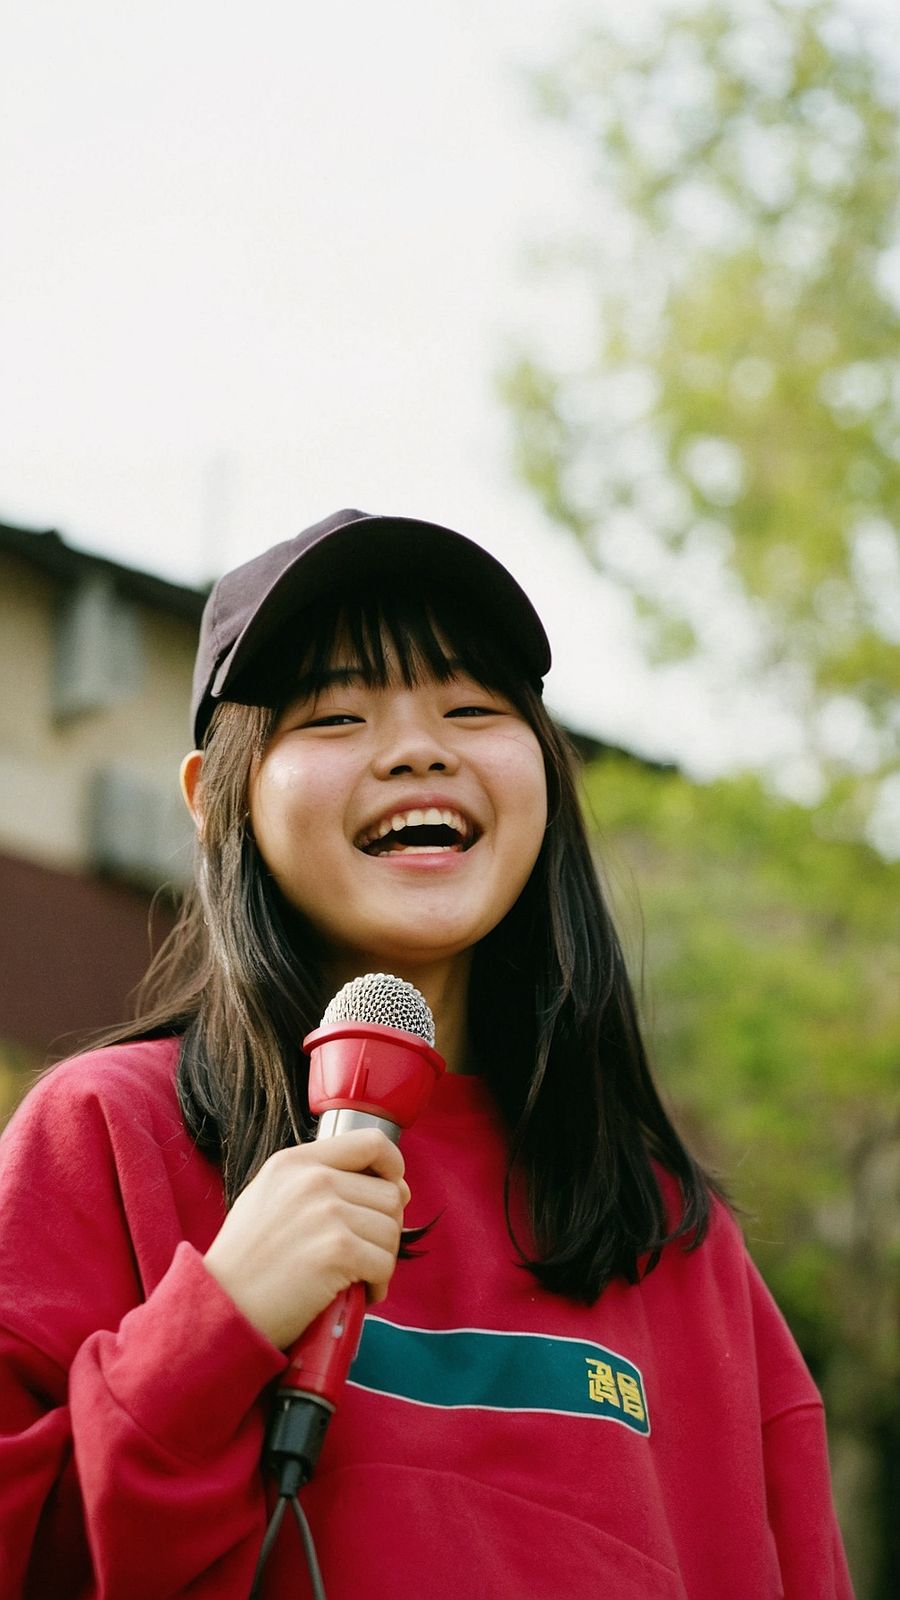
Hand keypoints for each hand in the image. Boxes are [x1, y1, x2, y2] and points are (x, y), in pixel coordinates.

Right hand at [202, 1130, 409, 1348]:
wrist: (220, 1306)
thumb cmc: (247, 1262)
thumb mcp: (270, 1197)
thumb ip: (318, 1180)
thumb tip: (390, 1185)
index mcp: (297, 1162)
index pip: (371, 1142)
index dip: (393, 1167)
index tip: (391, 1191)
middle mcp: (314, 1180)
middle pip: (390, 1194)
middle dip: (384, 1229)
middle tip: (362, 1253)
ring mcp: (327, 1213)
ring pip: (392, 1231)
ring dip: (381, 1260)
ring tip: (353, 1276)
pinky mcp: (338, 1250)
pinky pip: (385, 1265)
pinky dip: (377, 1286)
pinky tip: (355, 1294)